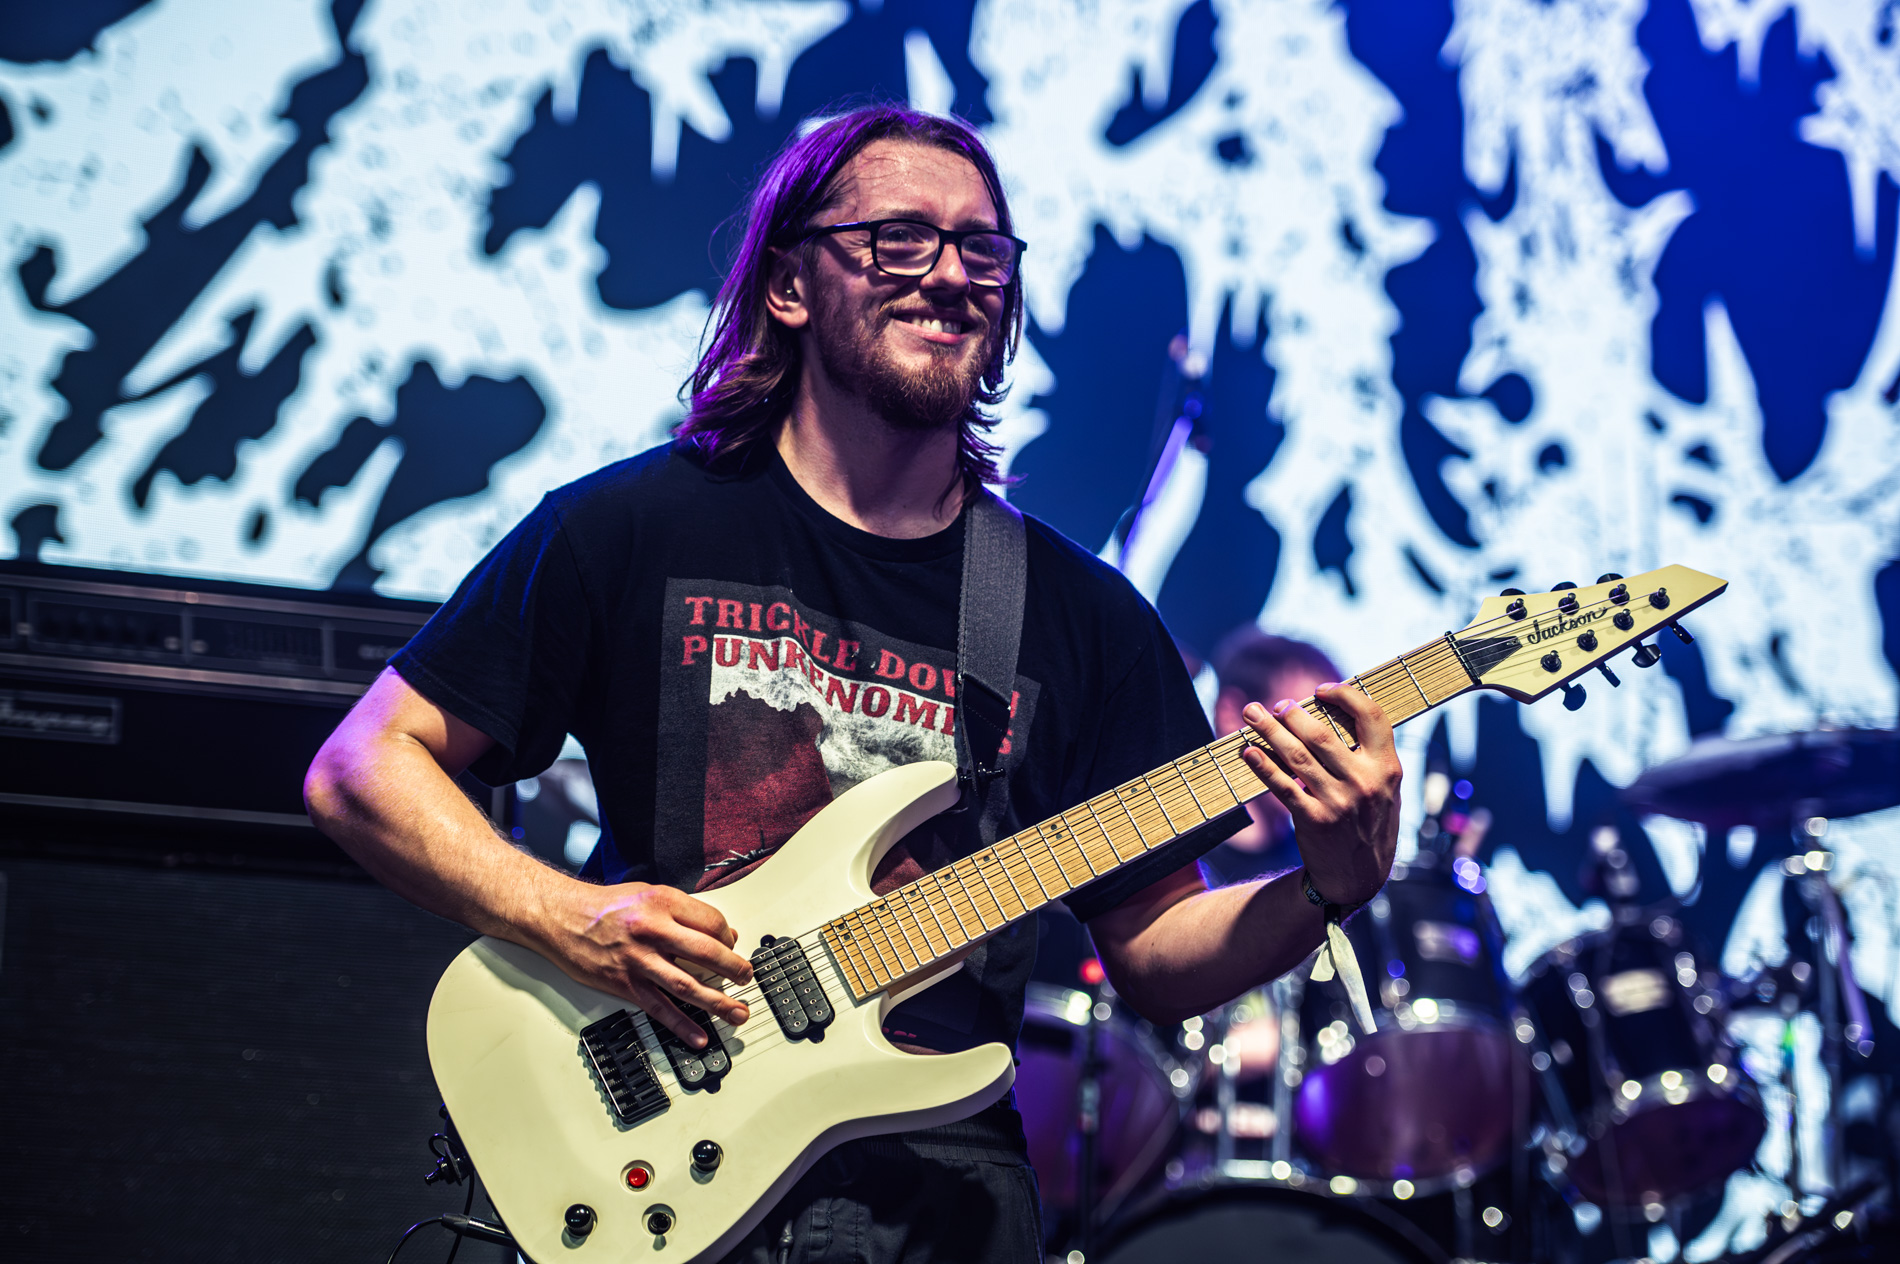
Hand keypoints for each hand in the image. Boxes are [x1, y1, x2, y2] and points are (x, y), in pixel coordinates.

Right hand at [545, 880, 753, 1046]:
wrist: (562, 917)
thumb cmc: (606, 906)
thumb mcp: (649, 895)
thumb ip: (685, 913)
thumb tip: (722, 935)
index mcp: (663, 903)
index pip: (711, 922)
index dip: (728, 937)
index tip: (733, 947)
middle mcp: (652, 930)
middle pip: (706, 952)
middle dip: (732, 969)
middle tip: (746, 979)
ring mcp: (638, 960)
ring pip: (686, 984)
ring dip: (717, 1002)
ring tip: (737, 1014)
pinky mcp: (624, 984)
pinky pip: (658, 1008)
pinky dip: (681, 1025)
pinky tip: (698, 1037)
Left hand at [1238, 682, 1400, 905]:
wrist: (1359, 877)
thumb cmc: (1369, 823)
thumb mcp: (1386, 789)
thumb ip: (1369, 756)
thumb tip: (1332, 713)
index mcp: (1387, 768)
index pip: (1372, 717)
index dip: (1345, 695)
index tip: (1321, 690)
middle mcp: (1365, 782)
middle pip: (1321, 735)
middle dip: (1292, 714)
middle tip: (1275, 705)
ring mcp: (1338, 802)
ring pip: (1297, 756)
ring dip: (1269, 731)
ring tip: (1251, 714)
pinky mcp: (1314, 820)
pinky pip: (1282, 786)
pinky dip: (1263, 766)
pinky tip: (1248, 752)